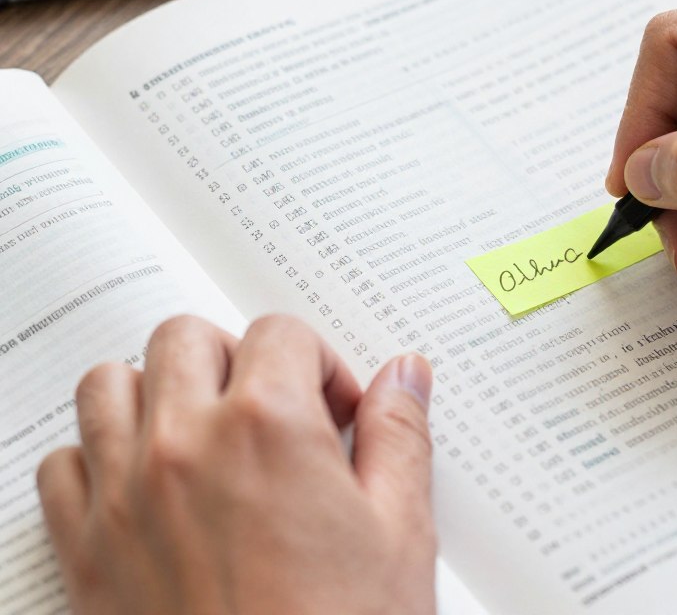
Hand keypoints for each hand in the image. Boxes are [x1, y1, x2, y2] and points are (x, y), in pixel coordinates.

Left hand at [36, 315, 436, 614]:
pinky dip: (96, 458)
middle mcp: (185, 445)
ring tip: (203, 431)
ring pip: (110, 384)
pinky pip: (62, 463)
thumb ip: (399, 436)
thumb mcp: (399, 531)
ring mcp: (124, 495)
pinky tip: (146, 485)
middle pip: (186, 338)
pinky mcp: (86, 551)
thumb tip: (406, 376)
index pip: (281, 333)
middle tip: (272, 410)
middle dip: (236, 359)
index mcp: (269, 427)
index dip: (320, 365)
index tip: (335, 411)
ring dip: (156, 391)